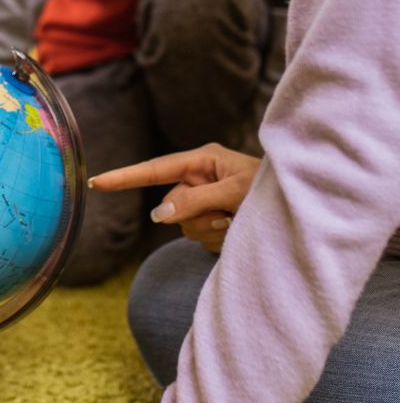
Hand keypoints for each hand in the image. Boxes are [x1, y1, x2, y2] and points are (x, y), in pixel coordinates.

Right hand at [91, 143, 260, 252]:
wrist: (306, 217)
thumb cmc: (276, 191)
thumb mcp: (236, 192)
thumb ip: (195, 200)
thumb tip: (158, 214)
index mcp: (203, 160)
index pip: (154, 169)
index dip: (125, 177)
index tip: (97, 183)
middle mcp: (200, 179)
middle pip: (171, 205)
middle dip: (196, 216)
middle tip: (228, 218)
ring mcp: (206, 202)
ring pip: (183, 225)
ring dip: (209, 232)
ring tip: (237, 225)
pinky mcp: (213, 222)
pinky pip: (199, 238)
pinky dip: (217, 242)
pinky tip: (238, 233)